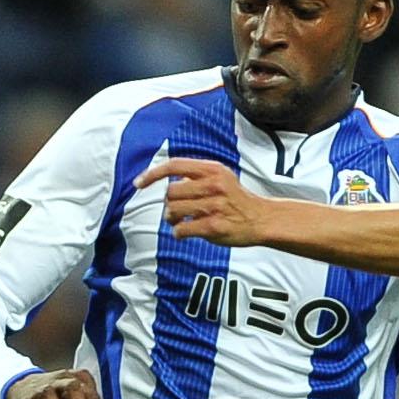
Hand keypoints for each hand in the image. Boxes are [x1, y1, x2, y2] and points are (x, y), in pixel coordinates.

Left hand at [137, 155, 269, 246]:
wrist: (260, 219)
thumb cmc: (234, 198)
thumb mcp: (220, 176)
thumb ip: (195, 175)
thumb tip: (164, 181)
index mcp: (212, 170)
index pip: (174, 166)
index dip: (152, 174)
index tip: (138, 183)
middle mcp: (213, 185)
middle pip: (170, 193)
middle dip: (168, 204)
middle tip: (176, 211)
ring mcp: (214, 206)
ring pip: (172, 211)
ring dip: (171, 219)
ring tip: (181, 221)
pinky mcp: (214, 227)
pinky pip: (181, 230)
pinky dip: (178, 233)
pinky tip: (185, 232)